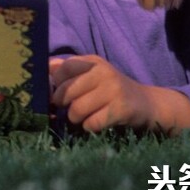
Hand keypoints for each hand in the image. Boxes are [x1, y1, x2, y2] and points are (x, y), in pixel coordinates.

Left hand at [50, 56, 189, 134]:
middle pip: (66, 91)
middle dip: (62, 104)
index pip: (62, 68)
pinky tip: (95, 123)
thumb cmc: (110, 90)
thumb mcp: (91, 74)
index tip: (56, 93)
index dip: (55, 84)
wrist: (147, 104)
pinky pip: (92, 123)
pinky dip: (89, 127)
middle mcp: (103, 72)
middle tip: (69, 108)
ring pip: (77, 109)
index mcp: (92, 62)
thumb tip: (42, 68)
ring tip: (82, 116)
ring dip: (75, 118)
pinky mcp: (122, 109)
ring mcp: (114, 90)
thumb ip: (67, 70)